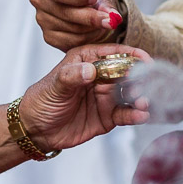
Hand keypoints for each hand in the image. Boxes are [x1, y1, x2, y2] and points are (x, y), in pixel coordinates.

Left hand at [17, 44, 151, 151]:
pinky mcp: (109, 116)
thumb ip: (71, 76)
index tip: (146, 61)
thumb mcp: (54, 86)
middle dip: (141, 78)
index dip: (132, 55)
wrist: (36, 129)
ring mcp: (107, 96)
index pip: (114, 53)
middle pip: (128, 73)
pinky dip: (136, 115)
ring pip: (131, 94)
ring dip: (141, 97)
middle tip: (146, 86)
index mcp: (88, 60)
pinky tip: (140, 116)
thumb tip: (91, 70)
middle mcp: (101, 76)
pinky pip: (127, 114)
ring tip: (144, 102)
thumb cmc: (42, 101)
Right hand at [30, 0, 124, 50]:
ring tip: (103, 22)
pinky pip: (70, 41)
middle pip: (63, 12)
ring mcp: (41, 19)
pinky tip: (95, 30)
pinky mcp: (49, 36)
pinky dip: (87, 38)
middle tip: (109, 19)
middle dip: (89, 17)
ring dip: (91, 28)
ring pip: (69, 29)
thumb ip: (106, 3)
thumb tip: (113, 18)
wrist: (90, 3)